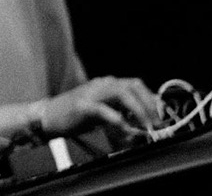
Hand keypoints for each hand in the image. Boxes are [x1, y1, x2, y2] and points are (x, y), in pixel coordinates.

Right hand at [38, 76, 163, 136]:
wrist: (48, 116)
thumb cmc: (76, 115)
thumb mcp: (104, 112)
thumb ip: (122, 112)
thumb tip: (144, 122)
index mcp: (107, 84)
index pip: (136, 85)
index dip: (152, 100)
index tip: (162, 117)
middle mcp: (102, 84)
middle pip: (133, 85)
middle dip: (149, 104)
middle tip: (157, 123)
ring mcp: (91, 92)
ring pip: (122, 93)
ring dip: (139, 110)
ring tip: (146, 126)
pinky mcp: (82, 105)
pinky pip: (104, 109)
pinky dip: (117, 118)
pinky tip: (124, 128)